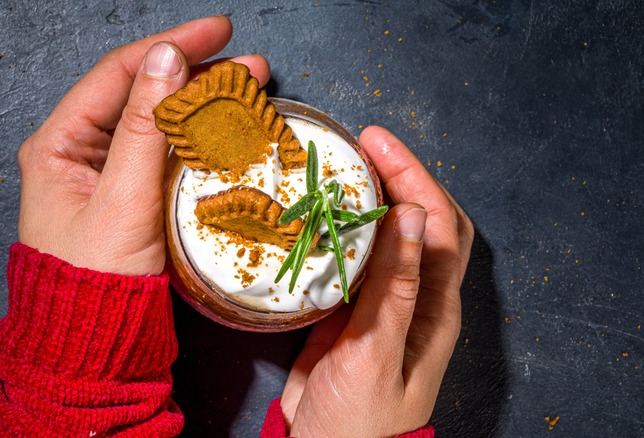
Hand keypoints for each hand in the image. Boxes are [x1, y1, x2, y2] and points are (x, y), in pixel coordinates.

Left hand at [16, 16, 269, 274]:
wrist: (95, 347)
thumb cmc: (97, 280)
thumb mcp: (123, 199)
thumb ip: (145, 127)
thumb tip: (166, 58)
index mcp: (59, 144)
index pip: (119, 74)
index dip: (170, 46)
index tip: (217, 32)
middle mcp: (80, 152)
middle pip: (142, 94)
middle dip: (196, 75)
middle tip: (249, 65)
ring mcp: (107, 174)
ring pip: (159, 123)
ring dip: (203, 105)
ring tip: (249, 90)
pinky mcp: (132, 197)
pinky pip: (166, 155)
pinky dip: (199, 140)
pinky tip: (228, 130)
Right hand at [281, 127, 472, 435]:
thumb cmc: (361, 420)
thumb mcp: (377, 352)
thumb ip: (394, 287)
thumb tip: (410, 214)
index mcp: (433, 306)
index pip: (437, 223)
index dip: (413, 176)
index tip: (377, 143)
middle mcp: (413, 296)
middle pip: (417, 220)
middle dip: (396, 175)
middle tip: (359, 144)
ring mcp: (380, 300)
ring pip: (383, 235)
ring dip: (366, 198)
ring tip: (337, 167)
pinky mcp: (347, 308)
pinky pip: (348, 257)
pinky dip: (336, 229)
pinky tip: (314, 213)